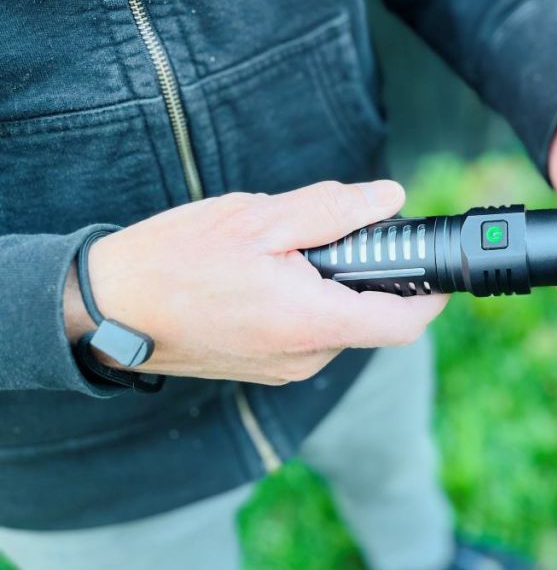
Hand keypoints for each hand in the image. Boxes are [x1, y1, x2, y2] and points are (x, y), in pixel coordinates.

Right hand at [63, 181, 447, 383]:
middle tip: (328, 233)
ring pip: (340, 322)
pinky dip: (307, 301)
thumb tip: (391, 201)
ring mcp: (285, 369)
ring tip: (279, 254)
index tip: (436, 261)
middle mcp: (305, 358)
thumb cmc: (175, 260)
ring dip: (330, 284)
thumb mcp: (259, 220)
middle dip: (365, 272)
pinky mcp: (267, 368)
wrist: (107, 308)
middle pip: (372, 316)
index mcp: (311, 322)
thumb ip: (334, 210)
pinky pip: (310, 332)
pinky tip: (265, 276)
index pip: (404, 322)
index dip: (431, 292)